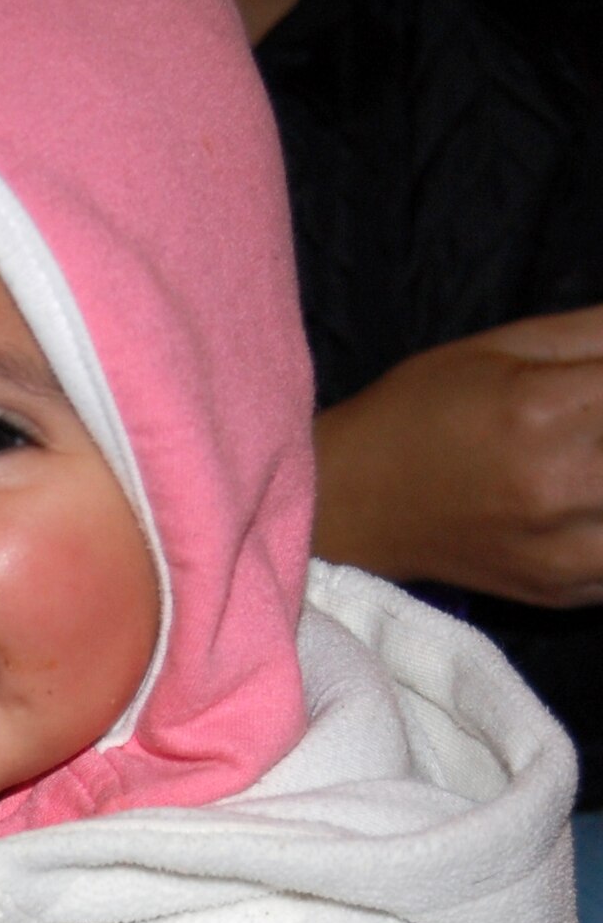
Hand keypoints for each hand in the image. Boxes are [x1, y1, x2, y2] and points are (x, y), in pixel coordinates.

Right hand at [312, 304, 602, 605]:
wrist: (345, 504)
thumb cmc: (419, 411)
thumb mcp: (505, 346)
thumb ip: (600, 331)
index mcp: (547, 409)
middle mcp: (564, 486)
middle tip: (595, 422)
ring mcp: (569, 550)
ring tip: (591, 459)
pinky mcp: (567, 590)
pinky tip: (589, 502)